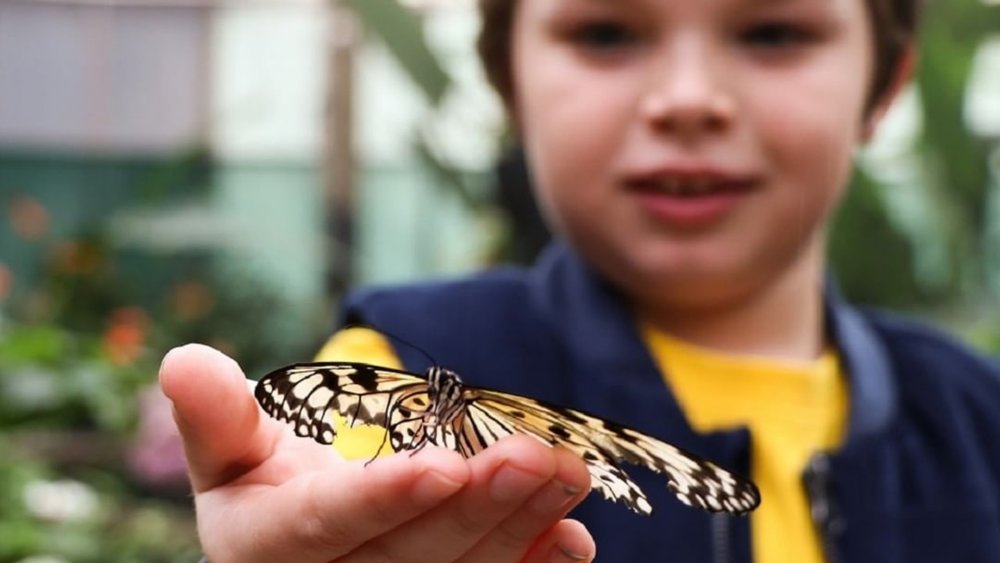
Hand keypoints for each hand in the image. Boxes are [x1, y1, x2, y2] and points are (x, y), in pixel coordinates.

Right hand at [159, 344, 595, 562]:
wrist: (300, 531)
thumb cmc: (266, 480)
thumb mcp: (231, 448)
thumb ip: (215, 417)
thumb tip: (182, 362)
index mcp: (266, 550)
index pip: (327, 527)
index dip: (385, 499)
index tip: (444, 466)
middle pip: (412, 556)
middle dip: (478, 507)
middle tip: (534, 456)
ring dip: (520, 525)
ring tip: (566, 473)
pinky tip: (571, 538)